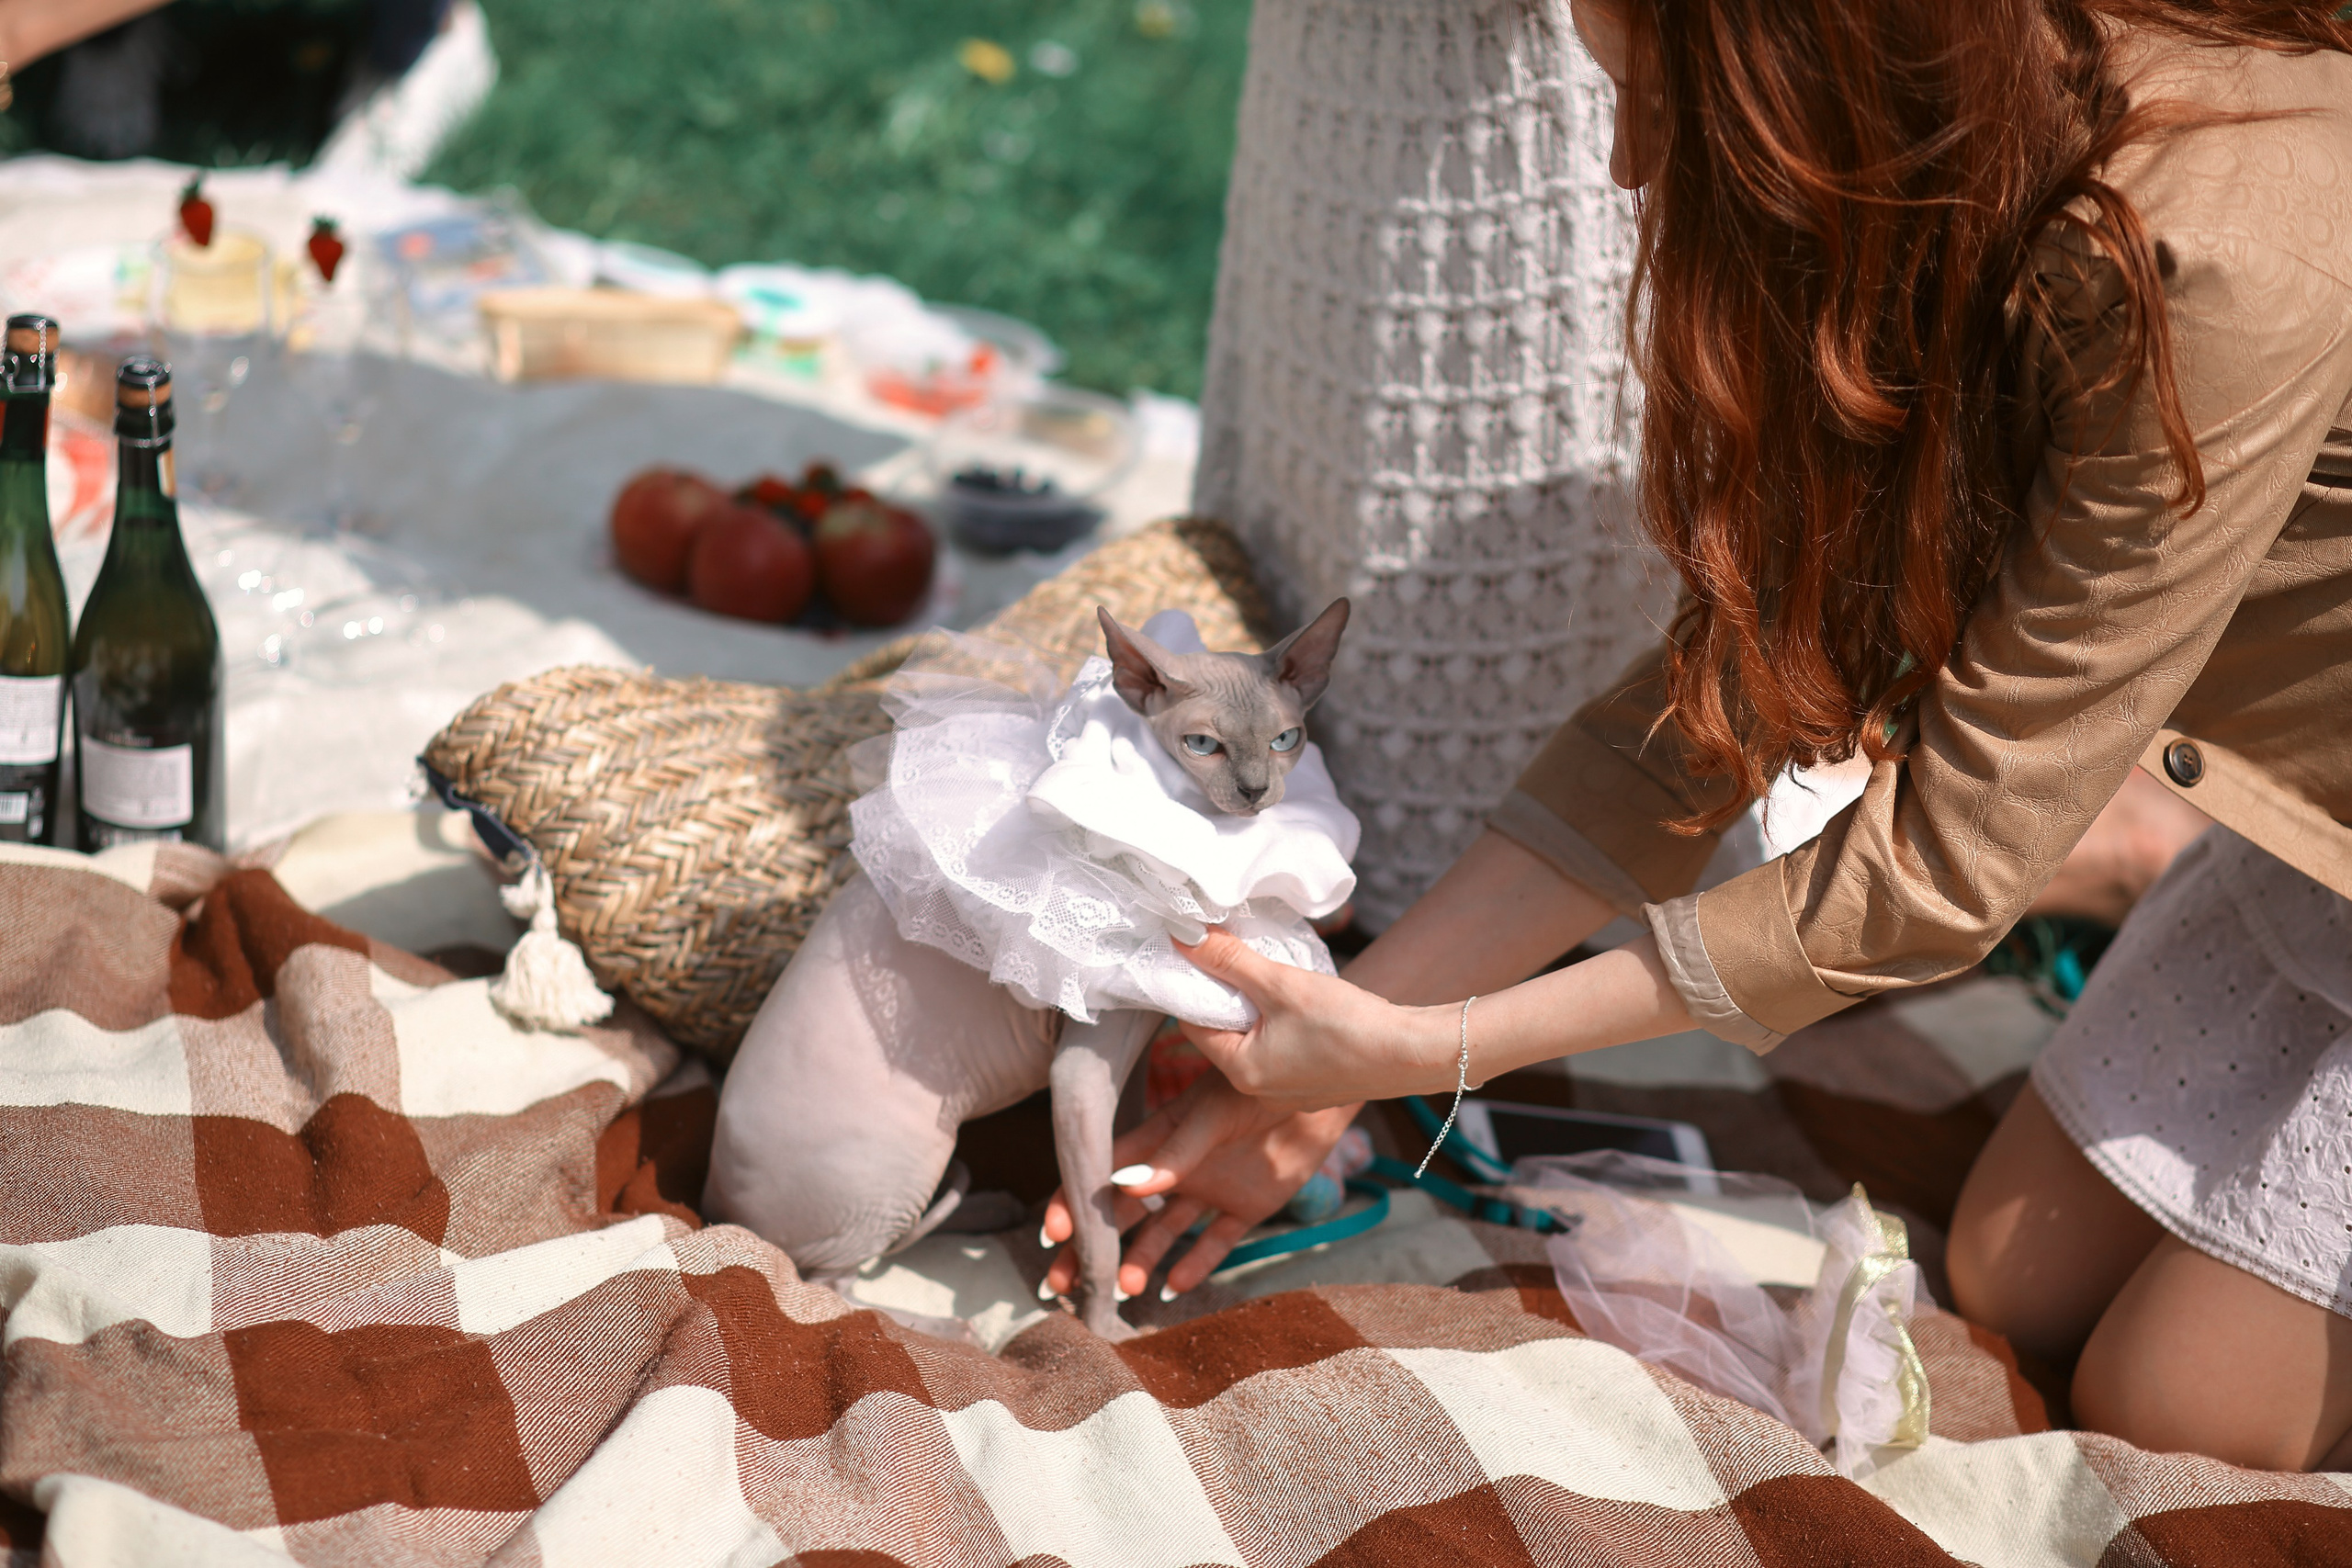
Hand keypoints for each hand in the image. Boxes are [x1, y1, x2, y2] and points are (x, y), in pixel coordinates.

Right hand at [1040, 1071, 1360, 1299]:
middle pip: (1124, 1213)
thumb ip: (1172, 1152)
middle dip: (1093, 1247)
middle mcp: (1178, 1167)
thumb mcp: (1211, 1116)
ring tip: (1127, 1290)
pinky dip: (1197, 1265)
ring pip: (1165, 1232)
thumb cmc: (1255, 1087)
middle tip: (1064, 1284)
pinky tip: (1175, 1287)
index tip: (1052, 1231)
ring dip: (1143, 1260)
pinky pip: (1217, 1241)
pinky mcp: (1248, 1206)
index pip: (1106, 1173)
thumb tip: (1122, 1185)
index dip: (1076, 1200)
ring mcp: (1211, 1188)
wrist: (1318, 1085)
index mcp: (1159, 1138)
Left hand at [1173, 930, 1454, 1111]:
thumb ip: (1230, 960)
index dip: (1197, 986)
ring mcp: (1287, 1095)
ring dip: (1259, 1011)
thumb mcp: (1281, 983)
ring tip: (1277, 981)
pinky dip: (1284, 1027)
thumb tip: (1183, 937)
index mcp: (1240, 1072)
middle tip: (1243, 961)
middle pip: (1223, 1034)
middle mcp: (1257, 1092)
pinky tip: (1306, 1007)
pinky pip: (1282, 1053)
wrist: (1413, 1054)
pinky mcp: (1314, 1088)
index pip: (1192, 1024)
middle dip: (1230, 997)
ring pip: (1255, 1042)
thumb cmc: (1347, 1023)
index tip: (1207, 956)